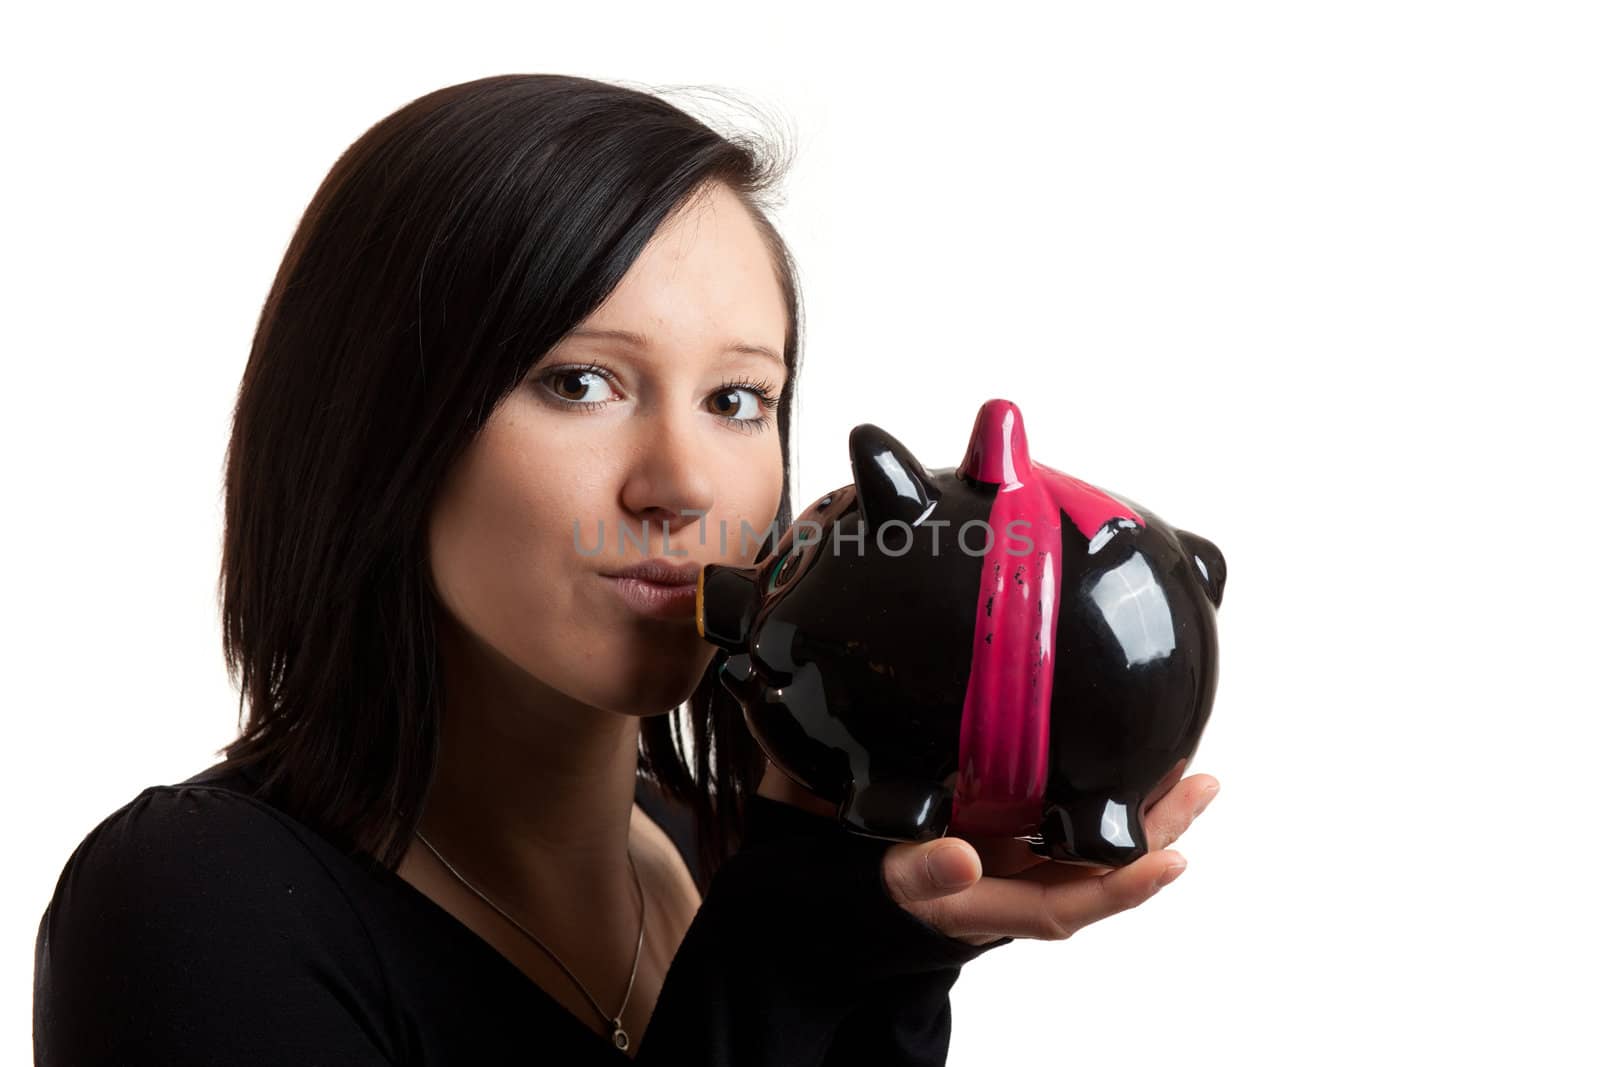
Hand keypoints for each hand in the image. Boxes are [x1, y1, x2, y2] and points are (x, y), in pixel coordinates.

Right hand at [883, 774, 1220, 945]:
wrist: (875, 877)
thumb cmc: (889, 876)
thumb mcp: (895, 876)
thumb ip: (922, 873)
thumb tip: (961, 859)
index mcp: (994, 906)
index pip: (1066, 906)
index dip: (1119, 889)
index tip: (1168, 861)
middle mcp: (1024, 887)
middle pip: (1101, 872)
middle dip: (1157, 836)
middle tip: (1200, 788)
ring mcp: (1029, 859)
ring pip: (1099, 845)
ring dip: (1149, 814)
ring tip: (1192, 776)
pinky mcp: (1027, 829)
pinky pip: (1080, 820)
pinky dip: (1114, 798)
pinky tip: (1141, 769)